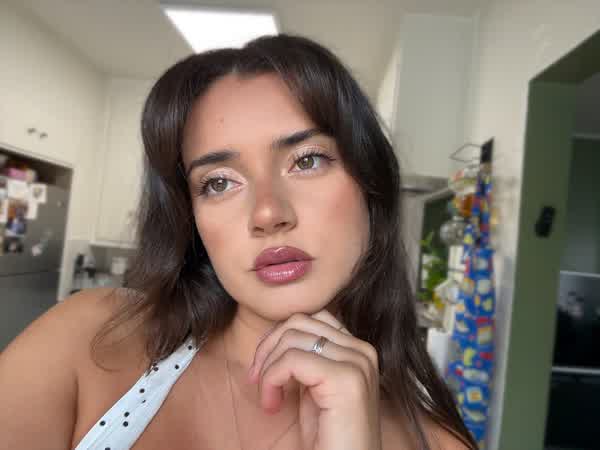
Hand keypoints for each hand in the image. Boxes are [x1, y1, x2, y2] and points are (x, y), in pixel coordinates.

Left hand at [247, 310, 381, 449]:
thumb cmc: (330, 438)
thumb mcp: (315, 388)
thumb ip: (307, 358)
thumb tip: (278, 335)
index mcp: (358, 349)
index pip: (311, 318)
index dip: (279, 338)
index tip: (264, 369)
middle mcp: (363, 351)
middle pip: (299, 322)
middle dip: (268, 348)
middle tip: (257, 380)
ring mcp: (357, 363)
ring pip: (292, 337)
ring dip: (268, 367)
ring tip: (269, 398)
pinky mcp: (346, 379)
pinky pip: (292, 360)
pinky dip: (271, 380)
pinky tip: (272, 405)